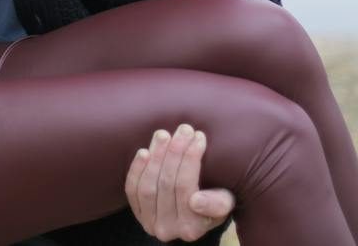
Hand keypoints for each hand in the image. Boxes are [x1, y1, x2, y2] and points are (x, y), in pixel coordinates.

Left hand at [125, 124, 235, 241]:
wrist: (195, 213)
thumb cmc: (214, 201)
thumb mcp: (225, 202)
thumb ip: (216, 204)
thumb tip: (195, 201)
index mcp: (192, 228)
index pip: (186, 188)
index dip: (191, 159)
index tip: (199, 136)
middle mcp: (168, 230)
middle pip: (167, 184)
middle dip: (174, 152)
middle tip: (184, 129)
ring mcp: (149, 223)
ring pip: (148, 186)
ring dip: (156, 157)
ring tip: (164, 134)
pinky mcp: (137, 213)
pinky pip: (132, 190)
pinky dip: (136, 170)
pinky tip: (144, 151)